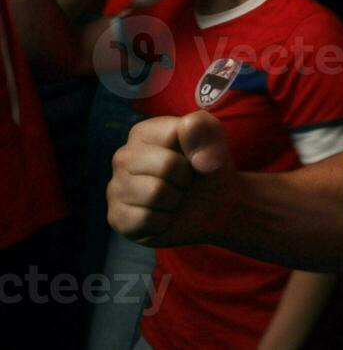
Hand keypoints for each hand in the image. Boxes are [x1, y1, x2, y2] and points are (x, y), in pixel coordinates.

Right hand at [108, 110, 235, 246]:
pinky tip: (163, 216)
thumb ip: (206, 133)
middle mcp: (123, 156)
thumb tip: (198, 158)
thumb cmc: (206, 168)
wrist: (211, 208)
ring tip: (174, 198)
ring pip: (155, 193)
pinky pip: (144, 219)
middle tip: (185, 182)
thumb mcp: (215, 143)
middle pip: (166, 165)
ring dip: (175, 200)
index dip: (195, 150)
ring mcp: (115, 188)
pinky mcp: (116, 217)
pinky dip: (163, 222)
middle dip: (185, 177)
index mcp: (143, 132)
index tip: (194, 158)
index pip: (174, 135)